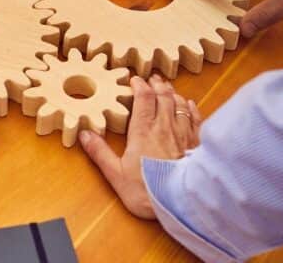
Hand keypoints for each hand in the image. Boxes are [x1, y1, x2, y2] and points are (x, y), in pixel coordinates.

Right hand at [80, 75, 200, 218]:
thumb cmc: (148, 191)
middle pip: (163, 96)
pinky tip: (189, 104)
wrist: (181, 204)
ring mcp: (183, 134)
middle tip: (152, 78)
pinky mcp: (196, 144)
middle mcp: (164, 127)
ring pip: (179, 104)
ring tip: (167, 87)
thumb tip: (85, 135)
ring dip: (172, 93)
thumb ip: (100, 153)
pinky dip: (190, 107)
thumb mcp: (116, 174)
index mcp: (143, 131)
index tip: (134, 80)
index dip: (139, 85)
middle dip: (157, 84)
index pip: (143, 99)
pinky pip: (195, 118)